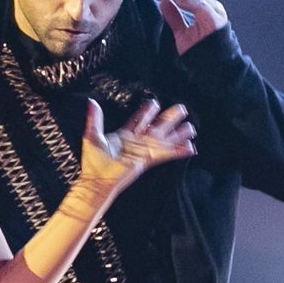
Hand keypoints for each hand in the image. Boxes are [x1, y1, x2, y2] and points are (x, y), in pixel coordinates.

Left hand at [80, 98, 195, 195]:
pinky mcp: (147, 160)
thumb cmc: (93, 163)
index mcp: (124, 136)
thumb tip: (92, 102)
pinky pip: (166, 154)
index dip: (146, 112)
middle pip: (156, 127)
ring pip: (164, 140)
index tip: (154, 103)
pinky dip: (178, 151)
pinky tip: (190, 147)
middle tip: (180, 108)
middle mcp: (137, 143)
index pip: (139, 120)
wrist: (97, 180)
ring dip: (178, 134)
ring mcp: (143, 151)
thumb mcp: (92, 136)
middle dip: (168, 118)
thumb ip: (95, 118)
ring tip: (191, 128)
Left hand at [153, 0, 227, 54]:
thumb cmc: (200, 53)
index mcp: (206, 9)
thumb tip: (163, 4)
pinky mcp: (215, 19)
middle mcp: (213, 7)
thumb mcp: (182, 32)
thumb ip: (175, 18)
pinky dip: (185, 0)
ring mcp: (215, 12)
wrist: (213, 68)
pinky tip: (173, 0)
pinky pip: (200, 4)